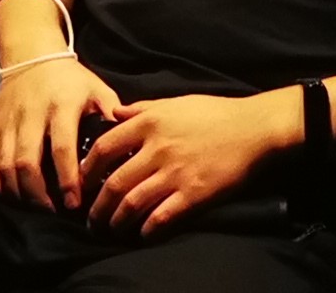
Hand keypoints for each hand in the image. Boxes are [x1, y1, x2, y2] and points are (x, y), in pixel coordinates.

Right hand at [0, 55, 121, 213]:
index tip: (74, 203)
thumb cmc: (70, 79)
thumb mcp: (97, 88)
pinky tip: (11, 195)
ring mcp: (10, 121)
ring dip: (18, 192)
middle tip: (52, 211)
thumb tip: (130, 141)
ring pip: (6, 165)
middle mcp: (32, 115)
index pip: (61, 148)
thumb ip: (113, 113)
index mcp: (61, 106)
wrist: (31, 55)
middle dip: (38, 194)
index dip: (67, 179)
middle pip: (27, 163)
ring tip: (35, 207)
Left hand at [81, 89, 297, 236]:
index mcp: (149, 123)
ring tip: (111, 229)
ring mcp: (175, 173)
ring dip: (116, 221)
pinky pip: (161, 218)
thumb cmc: (215, 113)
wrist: (254, 128)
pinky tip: (142, 234)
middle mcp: (157, 149)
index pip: (103, 148)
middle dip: (97, 206)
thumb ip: (142, 109)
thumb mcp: (174, 102)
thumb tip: (115, 112)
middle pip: (113, 183)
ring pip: (132, 203)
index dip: (85, 169)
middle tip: (91, 218)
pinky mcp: (194, 194)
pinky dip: (147, 230)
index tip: (81, 181)